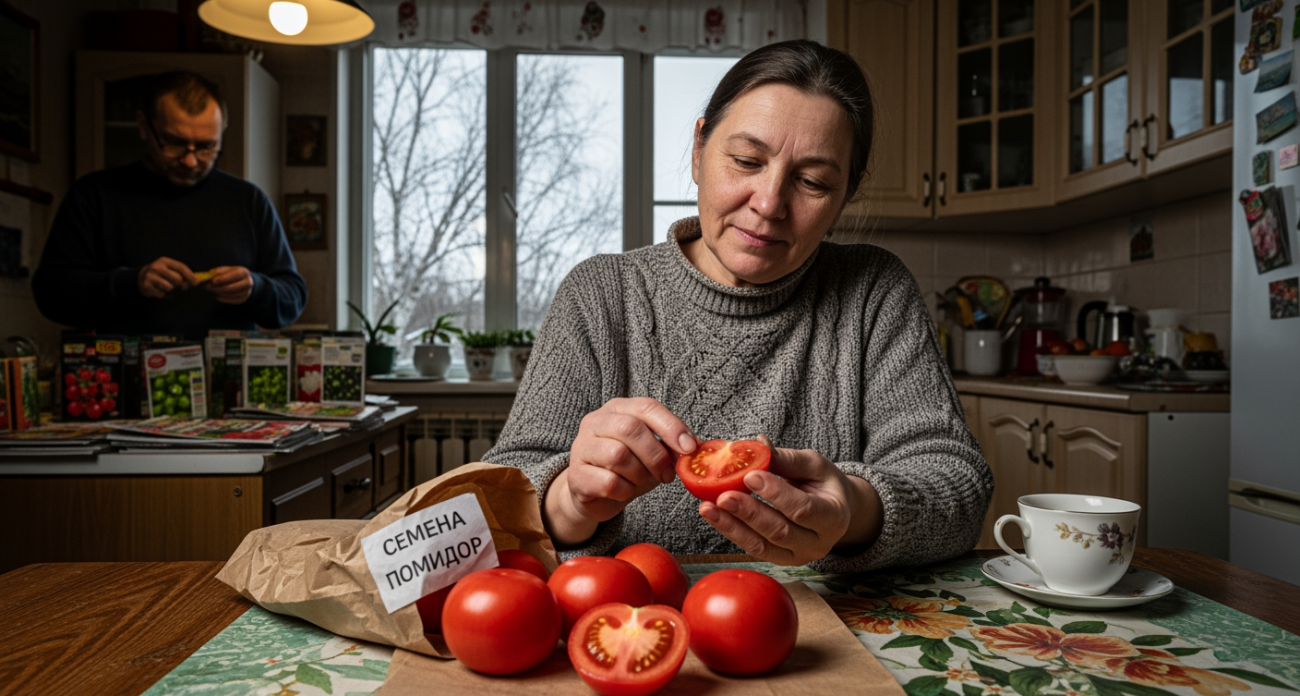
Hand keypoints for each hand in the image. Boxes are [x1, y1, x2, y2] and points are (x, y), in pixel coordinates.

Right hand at [137, 257, 198, 297]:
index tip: (196, 283)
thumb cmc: (161, 273)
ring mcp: (150, 276)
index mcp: (165, 261)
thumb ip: (181, 273)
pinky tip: (158, 290)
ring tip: (166, 286)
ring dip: (170, 289)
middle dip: (180, 284)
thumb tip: (194, 282)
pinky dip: (163, 294)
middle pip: (177, 278)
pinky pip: (161, 294)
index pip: (181, 267)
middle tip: (178, 285)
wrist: (141, 276)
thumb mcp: (170, 269)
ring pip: (169, 287)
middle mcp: (157, 267)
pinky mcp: (146, 285)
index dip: (190, 275)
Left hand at [206, 266, 253, 304]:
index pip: (235, 275)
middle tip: (207, 286)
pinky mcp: (243, 299)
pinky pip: (231, 300)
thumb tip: (211, 273)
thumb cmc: (233, 274)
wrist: (245, 282)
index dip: (224, 278)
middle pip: (233, 287)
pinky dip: (222, 298)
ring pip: (231, 294)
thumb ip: (220, 271)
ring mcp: (246, 292)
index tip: (213, 281)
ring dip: (219, 292)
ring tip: (211, 289)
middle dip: (218, 287)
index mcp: (244, 272)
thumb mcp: (228, 269)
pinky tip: (217, 295)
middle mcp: (248, 282)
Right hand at [545, 397, 696, 545]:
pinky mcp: (575, 474)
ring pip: (617, 455)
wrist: (596, 495)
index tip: (690, 448)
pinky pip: (608, 482)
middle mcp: (596, 421)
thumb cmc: (628, 468)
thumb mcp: (653, 453)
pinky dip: (624, 490)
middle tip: (667, 474)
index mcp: (618, 409)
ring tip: (641, 481)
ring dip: (639, 474)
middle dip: (656, 455)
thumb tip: (695, 448)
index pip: (647, 407)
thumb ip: (670, 446)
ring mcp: (582, 447)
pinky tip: (624, 491)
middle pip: (630, 428)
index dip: (671, 426)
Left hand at [698, 435, 883, 565]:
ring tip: (708, 508)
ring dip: (732, 526)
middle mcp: (818, 543)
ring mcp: (797, 556)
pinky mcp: (778, 559)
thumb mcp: (814, 465)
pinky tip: (714, 515)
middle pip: (780, 531)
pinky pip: (752, 548)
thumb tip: (758, 445)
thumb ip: (787, 460)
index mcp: (834, 517)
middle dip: (749, 513)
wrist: (832, 509)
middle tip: (722, 496)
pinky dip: (731, 531)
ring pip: (761, 545)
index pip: (803, 509)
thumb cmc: (823, 484)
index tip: (750, 475)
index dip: (776, 494)